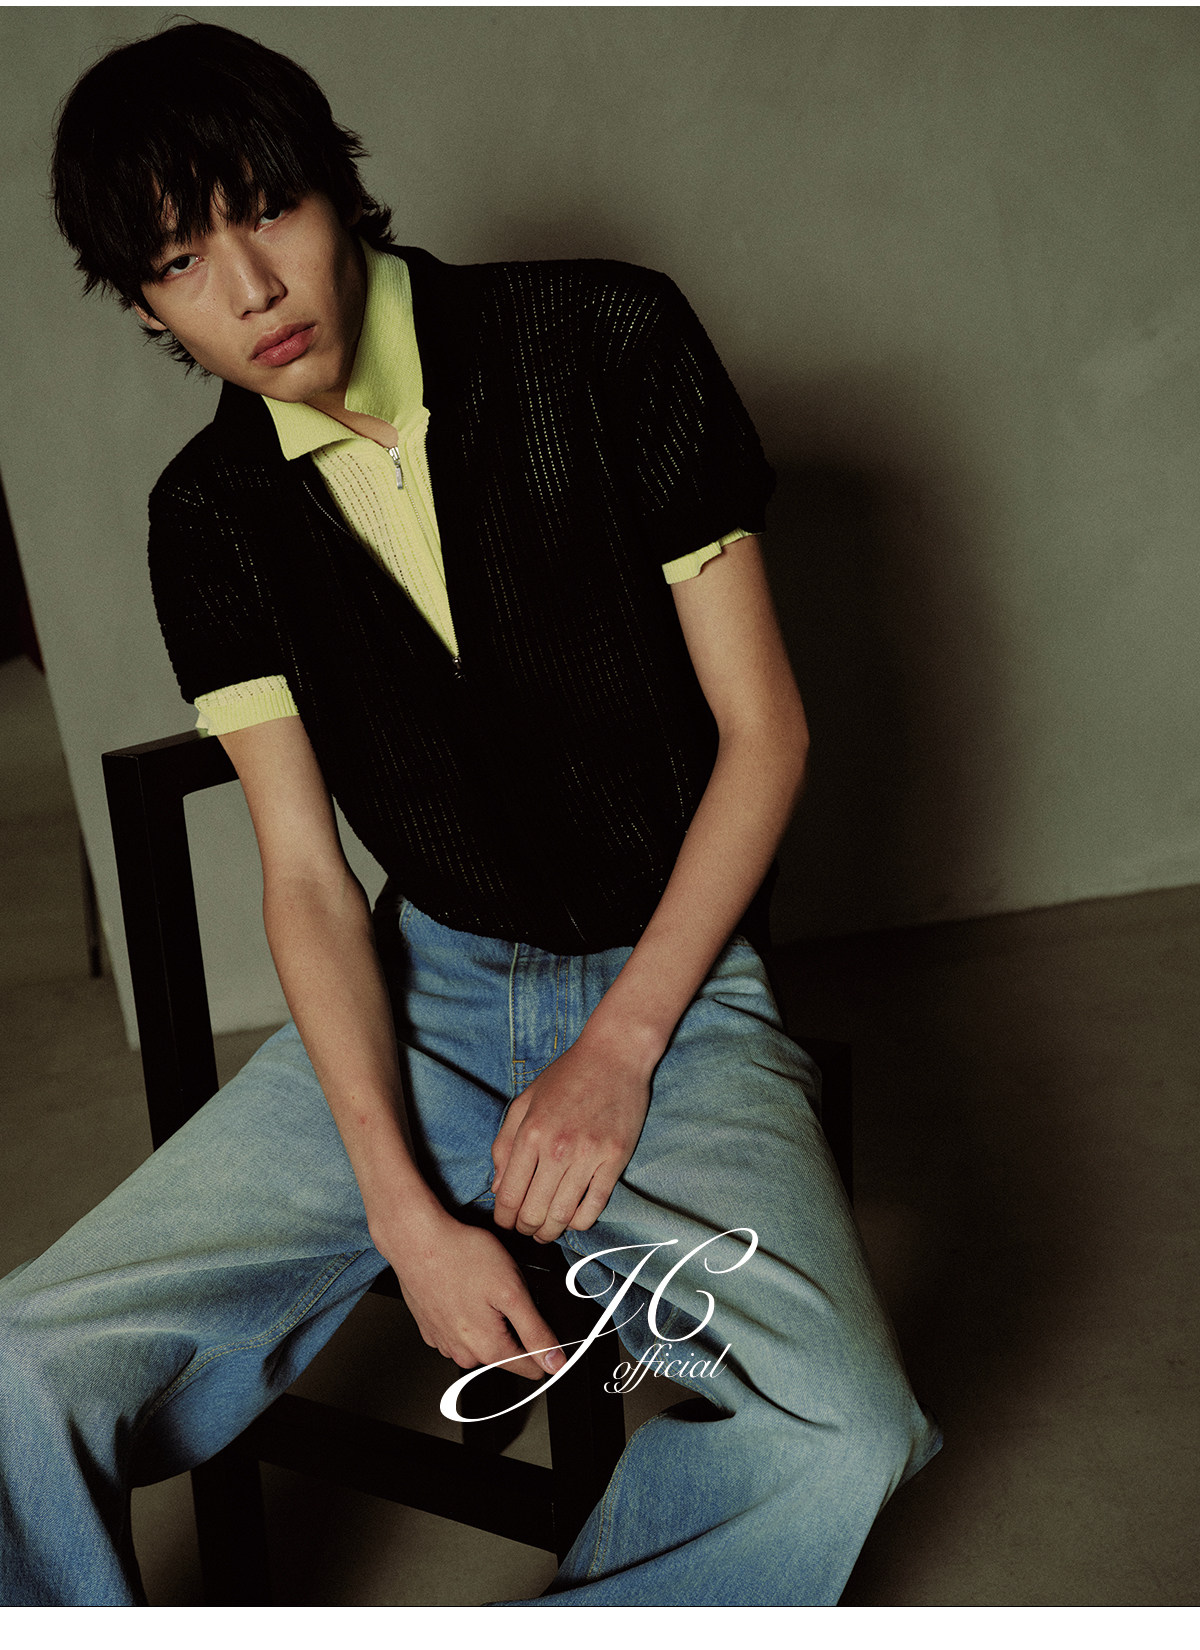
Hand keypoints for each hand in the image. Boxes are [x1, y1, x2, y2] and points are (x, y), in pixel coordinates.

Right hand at [379, 1207, 564, 1378]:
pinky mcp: (430, 1328)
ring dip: (487, 1318)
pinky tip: (462, 1288)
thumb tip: (555, 1363)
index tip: (541, 1324)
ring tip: (480, 1285)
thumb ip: (536, 1332)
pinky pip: (459, 1328)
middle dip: (512, 1324)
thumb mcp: (513, 1291)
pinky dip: (465, 1312)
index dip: (545, 1348)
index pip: (530, 1368)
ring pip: (481, 1339)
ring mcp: (443, 1342)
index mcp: (488, 1348)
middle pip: (505, 1352)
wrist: (416, 1239)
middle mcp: (463, 1353)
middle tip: (504, 1290)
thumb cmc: (461, 1257)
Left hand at [491, 1035, 651, 1242]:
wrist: (614, 1055)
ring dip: (550, 1231)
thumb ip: (505, 1144)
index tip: (505, 1222)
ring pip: (562, 1216)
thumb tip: (497, 1188)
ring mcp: (588, 1156)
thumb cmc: (566, 1076)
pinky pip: (594, 1207)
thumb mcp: (525, 1102)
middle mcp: (557, 1148)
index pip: (508, 1195)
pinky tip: (572, 1220)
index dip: (503, 1218)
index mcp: (531, 1133)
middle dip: (524, 1228)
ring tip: (546, 1231)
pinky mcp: (614, 1160)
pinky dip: (579, 1222)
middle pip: (533, 1212)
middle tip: (525, 1229)